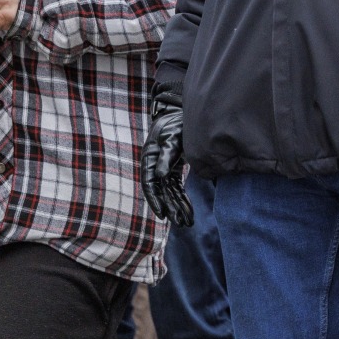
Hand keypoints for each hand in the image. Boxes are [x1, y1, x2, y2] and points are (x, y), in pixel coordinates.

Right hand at [140, 86, 193, 226]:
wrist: (181, 114)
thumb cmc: (175, 124)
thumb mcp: (173, 136)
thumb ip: (167, 154)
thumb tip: (160, 175)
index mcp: (150, 159)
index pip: (150, 184)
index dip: (155, 200)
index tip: (163, 214)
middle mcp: (155, 166)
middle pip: (162, 192)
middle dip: (171, 208)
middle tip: (181, 223)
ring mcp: (164, 169)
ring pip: (170, 193)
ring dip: (178, 207)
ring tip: (187, 223)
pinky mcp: (173, 169)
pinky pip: (177, 188)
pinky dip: (182, 199)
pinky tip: (188, 212)